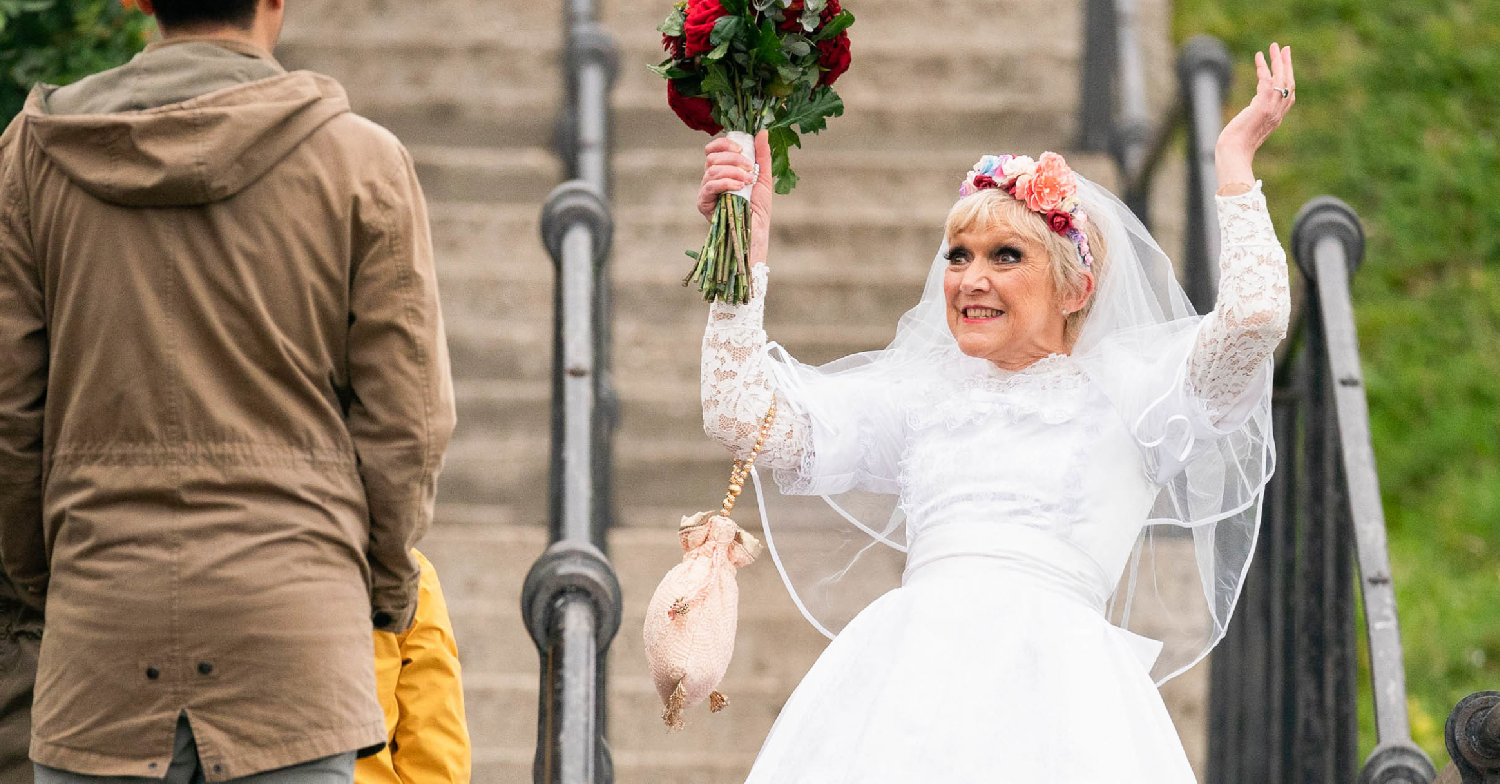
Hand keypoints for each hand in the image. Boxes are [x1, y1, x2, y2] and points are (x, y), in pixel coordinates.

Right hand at [697, 130, 773, 265]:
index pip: (714, 148)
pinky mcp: (704, 204)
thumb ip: (762, 155)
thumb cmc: (759, 209)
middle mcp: (711, 179)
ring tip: (748, 181)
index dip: (724, 143)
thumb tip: (762, 131)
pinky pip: (709, 186)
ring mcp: (706, 191)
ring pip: (712, 170)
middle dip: (733, 158)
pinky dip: (725, 182)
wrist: (756, 234)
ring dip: (733, 171)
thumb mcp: (763, 178)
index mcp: (723, 170)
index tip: (741, 148)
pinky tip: (739, 186)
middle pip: (712, 157)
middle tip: (750, 168)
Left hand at [1215, 42, 1294, 189]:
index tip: (1284, 62)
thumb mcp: (1249, 125)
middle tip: (1283, 48)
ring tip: (1273, 47)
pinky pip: (1266, 82)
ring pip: (1281, 80)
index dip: (1288, 76)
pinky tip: (1258, 58)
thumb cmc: (1236, 145)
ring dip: (1277, 61)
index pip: (1289, 94)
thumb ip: (1256, 112)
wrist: (1233, 155)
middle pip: (1288, 83)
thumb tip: (1255, 103)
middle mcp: (1278, 113)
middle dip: (1286, 64)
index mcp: (1276, 117)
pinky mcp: (1261, 107)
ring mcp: (1271, 110)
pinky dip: (1263, 68)